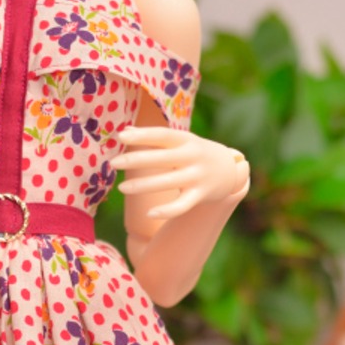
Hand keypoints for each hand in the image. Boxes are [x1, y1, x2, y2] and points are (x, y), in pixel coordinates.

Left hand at [113, 125, 249, 221]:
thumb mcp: (181, 141)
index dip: (142, 135)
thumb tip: (124, 131)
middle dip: (136, 160)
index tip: (120, 136)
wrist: (231, 170)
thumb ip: (154, 138)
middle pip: (162, 158)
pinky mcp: (201, 195)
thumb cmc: (196, 153)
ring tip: (121, 188)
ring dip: (143, 185)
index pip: (162, 135)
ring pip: (168, 182)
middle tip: (113, 164)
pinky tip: (149, 213)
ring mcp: (197, 176)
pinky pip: (182, 205)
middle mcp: (192, 157)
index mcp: (186, 140)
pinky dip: (166, 211)